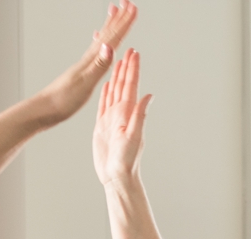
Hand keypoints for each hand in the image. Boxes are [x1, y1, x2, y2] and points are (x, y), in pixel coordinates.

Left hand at [32, 3, 137, 126]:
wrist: (44, 110)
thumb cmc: (62, 100)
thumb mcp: (85, 83)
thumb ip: (99, 65)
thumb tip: (110, 46)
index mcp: (92, 60)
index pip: (112, 38)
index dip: (124, 23)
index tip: (134, 8)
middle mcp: (88, 59)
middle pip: (107, 34)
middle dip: (119, 18)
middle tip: (127, 3)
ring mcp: (84, 64)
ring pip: (101, 40)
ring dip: (109, 26)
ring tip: (114, 12)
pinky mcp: (80, 72)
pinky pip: (94, 52)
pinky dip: (99, 43)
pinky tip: (98, 42)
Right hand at [93, 47, 150, 187]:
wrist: (116, 176)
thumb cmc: (127, 160)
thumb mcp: (134, 137)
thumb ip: (140, 115)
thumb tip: (148, 95)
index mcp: (128, 113)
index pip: (131, 86)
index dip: (133, 69)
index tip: (134, 53)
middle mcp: (121, 113)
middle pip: (123, 85)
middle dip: (126, 67)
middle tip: (128, 50)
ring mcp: (111, 119)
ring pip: (114, 92)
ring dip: (116, 77)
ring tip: (118, 62)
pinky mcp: (102, 126)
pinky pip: (103, 105)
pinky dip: (106, 94)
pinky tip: (107, 85)